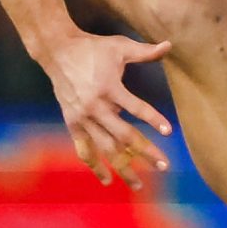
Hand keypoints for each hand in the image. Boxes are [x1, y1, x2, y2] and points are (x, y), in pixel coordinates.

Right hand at [42, 30, 175, 186]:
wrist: (57, 51)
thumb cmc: (93, 48)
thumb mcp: (120, 46)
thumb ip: (145, 51)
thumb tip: (169, 44)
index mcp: (109, 87)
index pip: (136, 107)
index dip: (153, 119)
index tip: (169, 132)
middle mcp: (95, 107)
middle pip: (124, 136)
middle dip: (145, 152)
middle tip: (163, 165)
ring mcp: (82, 118)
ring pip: (105, 148)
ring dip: (122, 167)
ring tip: (138, 183)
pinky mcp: (72, 123)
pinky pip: (85, 149)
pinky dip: (95, 165)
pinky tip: (107, 180)